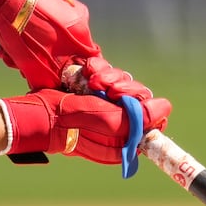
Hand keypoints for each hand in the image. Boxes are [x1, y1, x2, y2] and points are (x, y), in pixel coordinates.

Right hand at [0, 88, 161, 165]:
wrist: (39, 111)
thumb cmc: (72, 120)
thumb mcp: (110, 121)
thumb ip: (140, 117)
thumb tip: (165, 108)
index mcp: (126, 137)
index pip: (152, 118)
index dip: (146, 106)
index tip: (132, 100)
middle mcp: (118, 121)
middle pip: (138, 96)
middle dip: (124, 87)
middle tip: (108, 90)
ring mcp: (104, 104)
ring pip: (123, 81)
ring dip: (109, 76)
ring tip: (92, 81)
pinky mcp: (92, 89)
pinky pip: (106, 72)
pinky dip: (98, 69)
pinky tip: (87, 73)